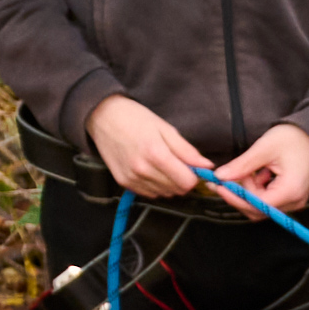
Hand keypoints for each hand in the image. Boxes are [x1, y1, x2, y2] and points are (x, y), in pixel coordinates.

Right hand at [84, 95, 210, 203]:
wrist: (102, 116)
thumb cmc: (134, 118)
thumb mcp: (165, 128)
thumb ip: (187, 150)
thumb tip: (206, 166)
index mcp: (156, 154)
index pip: (187, 182)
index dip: (193, 175)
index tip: (189, 166)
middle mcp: (143, 170)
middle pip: (177, 190)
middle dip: (181, 179)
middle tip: (174, 162)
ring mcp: (132, 178)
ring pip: (164, 194)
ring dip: (168, 183)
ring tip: (159, 164)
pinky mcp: (123, 182)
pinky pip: (149, 193)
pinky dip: (154, 185)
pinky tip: (149, 169)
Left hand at [217, 124, 308, 213]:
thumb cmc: (294, 139)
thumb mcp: (264, 148)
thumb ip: (242, 165)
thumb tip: (221, 176)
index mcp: (290, 191)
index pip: (258, 206)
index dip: (236, 198)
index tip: (218, 186)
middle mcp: (294, 201)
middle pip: (259, 210)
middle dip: (239, 195)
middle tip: (224, 177)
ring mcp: (294, 200)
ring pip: (262, 206)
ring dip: (248, 191)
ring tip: (245, 170)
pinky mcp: (290, 196)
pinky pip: (268, 199)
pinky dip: (256, 189)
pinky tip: (256, 173)